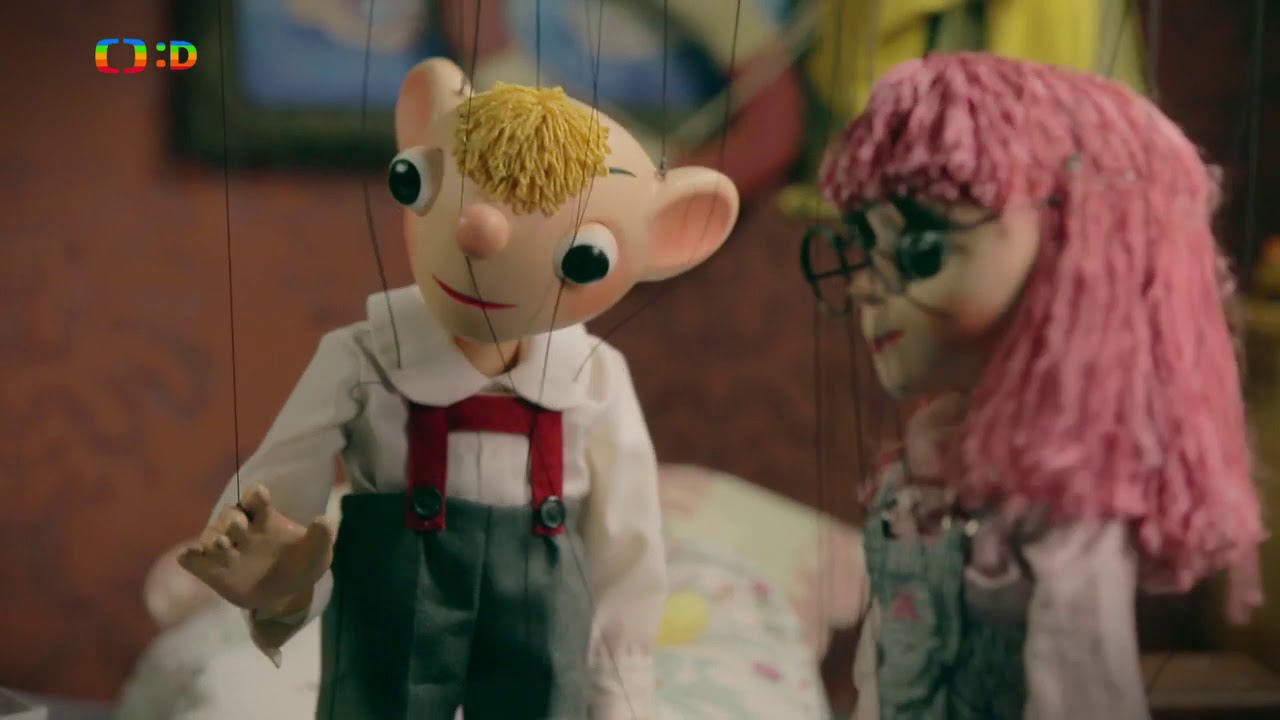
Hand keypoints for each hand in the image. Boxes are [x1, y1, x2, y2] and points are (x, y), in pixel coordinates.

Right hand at [177, 484, 335, 614]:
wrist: (285, 595)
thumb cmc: (300, 565)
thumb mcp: (317, 552)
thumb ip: (322, 536)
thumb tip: (324, 520)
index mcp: (266, 519)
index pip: (256, 498)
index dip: (256, 495)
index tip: (259, 495)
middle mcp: (242, 530)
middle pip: (231, 516)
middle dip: (232, 520)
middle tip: (238, 527)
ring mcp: (225, 550)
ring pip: (210, 536)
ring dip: (211, 539)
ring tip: (219, 546)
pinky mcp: (211, 570)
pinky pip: (193, 560)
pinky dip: (190, 558)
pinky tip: (189, 558)